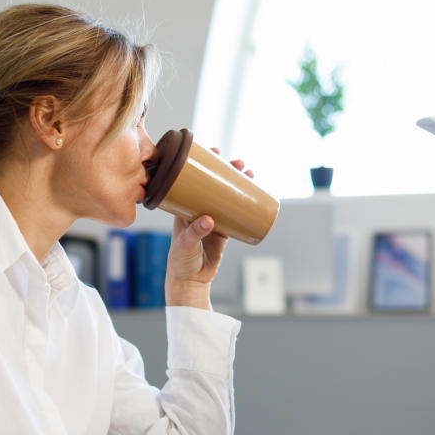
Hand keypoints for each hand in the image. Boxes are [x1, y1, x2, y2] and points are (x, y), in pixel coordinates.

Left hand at [164, 151, 252, 308]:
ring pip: (225, 196)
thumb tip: (209, 219)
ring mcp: (212, 219)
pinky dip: (243, 204)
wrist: (190, 281)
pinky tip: (254, 195)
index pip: (191, 180)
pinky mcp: (223, 231)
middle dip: (226, 171)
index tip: (213, 153)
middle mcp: (198, 210)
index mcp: (183, 208)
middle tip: (238, 163)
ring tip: (249, 173)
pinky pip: (235, 213)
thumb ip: (195, 232)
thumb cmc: (180, 262)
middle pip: (212, 184)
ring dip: (237, 184)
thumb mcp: (185, 245)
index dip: (202, 165)